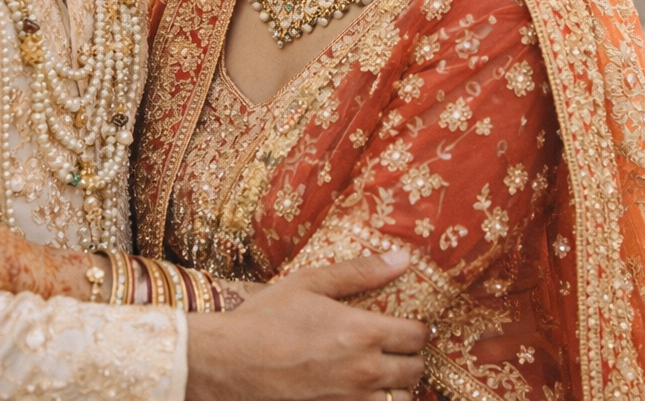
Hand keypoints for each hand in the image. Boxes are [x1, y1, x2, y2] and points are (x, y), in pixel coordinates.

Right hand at [186, 249, 426, 400]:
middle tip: (398, 350)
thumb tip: (402, 258)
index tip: (411, 326)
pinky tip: (360, 392)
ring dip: (396, 388)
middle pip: (414, 372)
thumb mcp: (309, 283)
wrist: (224, 363)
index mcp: (362, 333)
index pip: (417, 336)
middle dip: (411, 359)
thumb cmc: (264, 319)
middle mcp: (363, 371)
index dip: (419, 330)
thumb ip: (359, 272)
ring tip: (384, 375)